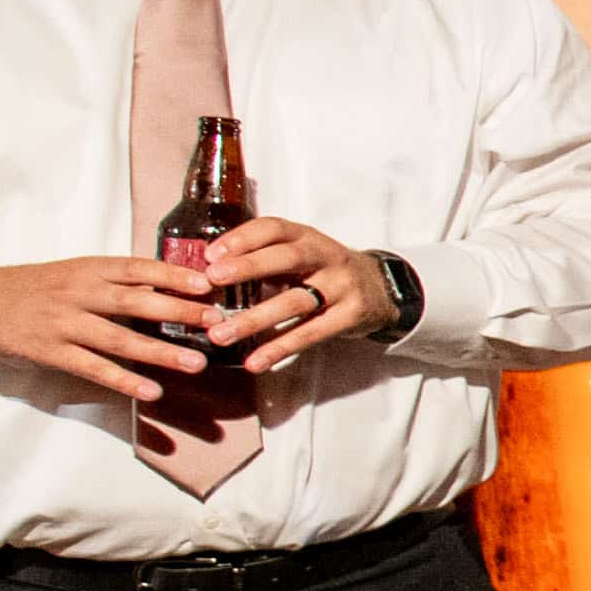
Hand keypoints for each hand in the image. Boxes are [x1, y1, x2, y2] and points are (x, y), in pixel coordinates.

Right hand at [0, 254, 225, 401]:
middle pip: (134, 301)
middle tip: (216, 321)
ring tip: (196, 364)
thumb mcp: (77, 273)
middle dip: (178, 311)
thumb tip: (171, 286)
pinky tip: (151, 390)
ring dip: (160, 352)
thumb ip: (118, 281)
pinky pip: (93, 368)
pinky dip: (124, 380)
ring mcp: (64, 324)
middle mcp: (79, 293)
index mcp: (90, 269)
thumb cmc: (40, 288)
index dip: (173, 274)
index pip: (137, 268)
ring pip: (118, 337)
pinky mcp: (52, 352)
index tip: (208, 282)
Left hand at [175, 214, 400, 372]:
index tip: (210, 255)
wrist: (383, 288)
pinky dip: (281, 348)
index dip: (242, 239)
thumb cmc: (325, 271)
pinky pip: (312, 333)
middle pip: (287, 258)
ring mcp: (342, 286)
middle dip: (248, 267)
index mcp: (307, 237)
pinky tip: (255, 361)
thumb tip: (207, 271)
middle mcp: (327, 256)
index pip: (274, 228)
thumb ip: (263, 259)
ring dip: (254, 319)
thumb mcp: (300, 255)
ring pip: (295, 301)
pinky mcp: (351, 315)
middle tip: (212, 280)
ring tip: (220, 335)